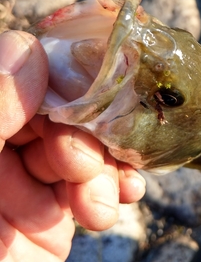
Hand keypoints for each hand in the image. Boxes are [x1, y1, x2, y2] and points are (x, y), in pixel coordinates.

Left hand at [0, 30, 145, 261]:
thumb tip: (28, 50)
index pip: (17, 72)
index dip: (54, 77)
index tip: (83, 94)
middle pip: (59, 108)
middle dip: (81, 135)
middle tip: (79, 169)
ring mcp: (25, 177)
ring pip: (84, 143)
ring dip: (102, 168)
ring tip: (96, 206)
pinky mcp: (54, 210)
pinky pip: (95, 181)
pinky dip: (115, 186)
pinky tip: (122, 198)